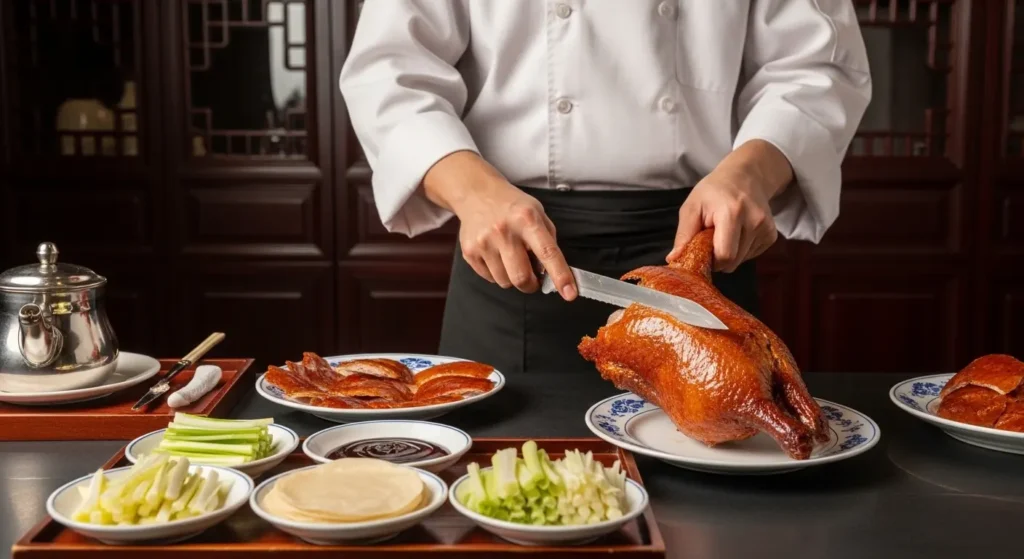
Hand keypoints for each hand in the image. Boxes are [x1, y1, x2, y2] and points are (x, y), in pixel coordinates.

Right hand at [423, 151, 576, 299]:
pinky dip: (497, 273)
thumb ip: (548, 241)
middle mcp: (504, 231)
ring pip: (504, 281)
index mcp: (527, 219)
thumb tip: (551, 273)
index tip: (569, 293)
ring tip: (511, 259)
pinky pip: (489, 278)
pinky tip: (497, 256)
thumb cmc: (512, 206)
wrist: (477, 193)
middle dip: (531, 284)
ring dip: (512, 278)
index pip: (547, 253)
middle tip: (533, 277)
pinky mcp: (469, 252)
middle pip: (521, 277)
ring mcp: (484, 242)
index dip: (560, 275)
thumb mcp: (537, 213)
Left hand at [668, 140, 792, 271]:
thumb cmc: (714, 191)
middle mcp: (754, 221)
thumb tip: (674, 259)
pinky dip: (741, 250)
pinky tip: (737, 233)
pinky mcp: (772, 234)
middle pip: (733, 261)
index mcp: (732, 213)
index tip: (702, 250)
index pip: (724, 255)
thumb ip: (684, 234)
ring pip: (742, 261)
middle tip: (711, 240)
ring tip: (725, 232)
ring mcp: (766, 228)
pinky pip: (752, 255)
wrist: (745, 176)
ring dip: (730, 254)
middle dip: (718, 258)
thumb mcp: (692, 206)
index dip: (711, 260)